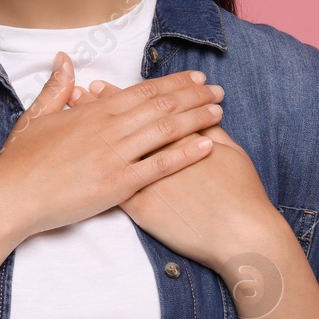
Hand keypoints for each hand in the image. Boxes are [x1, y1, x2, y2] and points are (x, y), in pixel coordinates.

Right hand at [0, 52, 225, 240]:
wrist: (11, 196)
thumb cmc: (21, 160)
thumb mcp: (36, 116)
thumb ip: (56, 88)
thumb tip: (63, 59)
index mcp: (93, 111)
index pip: (142, 90)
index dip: (172, 83)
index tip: (195, 78)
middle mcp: (109, 128)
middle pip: (161, 105)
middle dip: (193, 96)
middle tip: (218, 91)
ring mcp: (115, 155)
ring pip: (165, 129)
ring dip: (196, 118)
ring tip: (219, 112)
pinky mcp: (117, 184)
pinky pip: (159, 165)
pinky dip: (186, 153)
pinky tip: (207, 145)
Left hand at [67, 77, 282, 272]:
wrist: (240, 234)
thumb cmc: (241, 194)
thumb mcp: (233, 154)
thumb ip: (214, 132)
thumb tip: (205, 114)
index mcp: (179, 136)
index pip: (145, 109)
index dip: (122, 95)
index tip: (103, 85)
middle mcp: (158, 152)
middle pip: (124, 124)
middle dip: (101, 107)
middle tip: (82, 93)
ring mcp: (147, 179)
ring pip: (112, 150)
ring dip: (93, 133)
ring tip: (76, 121)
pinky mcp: (142, 207)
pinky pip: (111, 187)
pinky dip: (94, 170)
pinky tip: (79, 162)